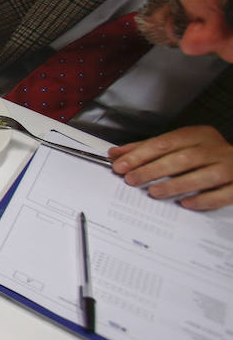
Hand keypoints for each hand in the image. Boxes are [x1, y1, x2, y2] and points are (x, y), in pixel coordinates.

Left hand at [109, 126, 232, 210]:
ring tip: (154, 192)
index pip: (165, 143)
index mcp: (198, 135)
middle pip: (182, 158)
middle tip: (132, 179)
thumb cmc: (205, 153)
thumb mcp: (179, 144)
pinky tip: (186, 203)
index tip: (121, 165)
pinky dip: (203, 200)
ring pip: (203, 175)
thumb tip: (116, 154)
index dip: (141, 154)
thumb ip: (148, 148)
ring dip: (176, 185)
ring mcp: (229, 167)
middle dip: (153, 169)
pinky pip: (222, 194)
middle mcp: (215, 150)